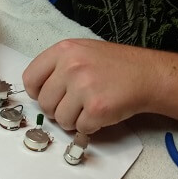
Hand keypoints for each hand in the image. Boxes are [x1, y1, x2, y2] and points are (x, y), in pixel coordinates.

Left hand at [22, 39, 153, 132]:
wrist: (147, 75)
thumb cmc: (115, 65)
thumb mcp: (83, 51)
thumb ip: (58, 66)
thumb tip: (38, 91)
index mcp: (64, 50)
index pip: (30, 78)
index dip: (37, 93)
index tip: (49, 96)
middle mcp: (71, 67)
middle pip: (44, 103)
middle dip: (57, 109)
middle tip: (75, 105)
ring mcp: (84, 88)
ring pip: (60, 119)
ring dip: (73, 120)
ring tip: (89, 107)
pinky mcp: (97, 108)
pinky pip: (80, 128)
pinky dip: (90, 126)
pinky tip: (101, 113)